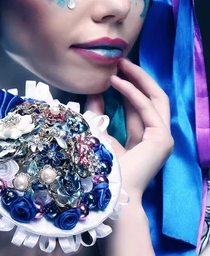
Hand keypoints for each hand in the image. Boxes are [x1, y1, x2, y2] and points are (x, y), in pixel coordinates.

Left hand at [85, 57, 173, 203]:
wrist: (105, 194)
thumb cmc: (98, 168)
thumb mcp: (96, 132)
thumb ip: (97, 112)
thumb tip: (93, 89)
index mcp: (141, 139)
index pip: (138, 106)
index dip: (126, 86)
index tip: (111, 70)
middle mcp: (155, 137)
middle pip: (152, 98)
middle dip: (137, 77)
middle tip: (120, 61)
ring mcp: (162, 139)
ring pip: (156, 99)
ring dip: (138, 79)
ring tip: (120, 65)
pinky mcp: (162, 139)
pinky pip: (148, 108)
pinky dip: (133, 93)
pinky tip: (116, 82)